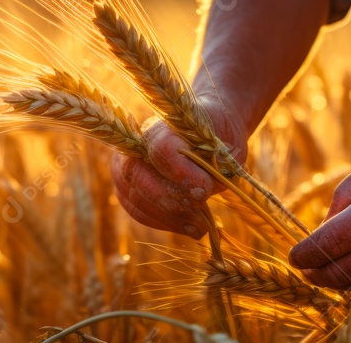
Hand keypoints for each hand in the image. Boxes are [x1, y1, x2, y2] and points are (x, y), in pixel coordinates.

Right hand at [111, 95, 245, 238]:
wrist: (203, 135)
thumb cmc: (217, 139)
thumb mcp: (226, 148)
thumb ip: (214, 167)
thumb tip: (198, 193)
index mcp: (164, 122)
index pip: (160, 147)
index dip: (181, 173)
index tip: (204, 190)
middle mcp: (135, 141)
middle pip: (138, 175)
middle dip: (172, 200)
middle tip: (201, 210)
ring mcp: (124, 166)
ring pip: (136, 198)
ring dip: (170, 217)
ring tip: (200, 225)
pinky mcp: (126, 189)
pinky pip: (139, 212)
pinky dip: (165, 223)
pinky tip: (190, 227)